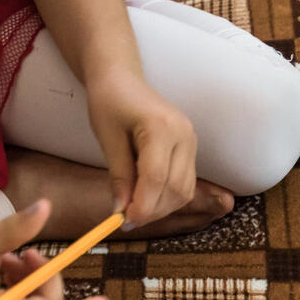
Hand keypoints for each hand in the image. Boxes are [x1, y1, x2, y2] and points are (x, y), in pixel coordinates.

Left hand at [86, 69, 195, 228]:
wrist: (122, 78)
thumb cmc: (110, 102)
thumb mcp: (107, 139)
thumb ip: (119, 177)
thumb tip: (121, 212)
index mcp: (162, 127)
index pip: (157, 178)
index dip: (142, 206)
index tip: (124, 221)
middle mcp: (184, 134)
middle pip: (175, 188)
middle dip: (152, 211)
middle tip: (127, 220)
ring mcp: (191, 141)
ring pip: (184, 191)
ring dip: (161, 208)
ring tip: (136, 210)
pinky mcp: (191, 149)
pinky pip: (185, 184)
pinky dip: (168, 199)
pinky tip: (148, 199)